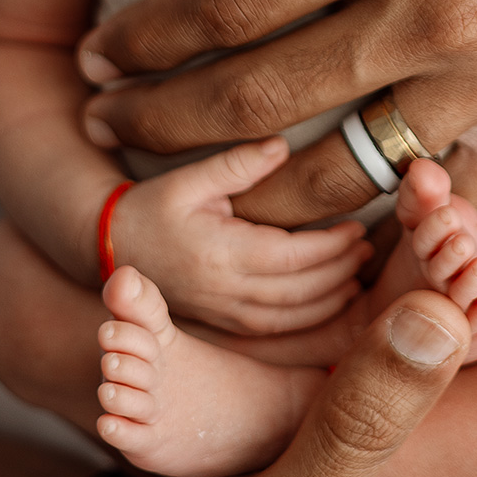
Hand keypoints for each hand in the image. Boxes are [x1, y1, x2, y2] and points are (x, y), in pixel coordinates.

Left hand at [78, 0, 476, 229]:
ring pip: (334, 177)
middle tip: (108, 126)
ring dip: (248, 196)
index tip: (101, 53)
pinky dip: (380, 231)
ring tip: (195, 197)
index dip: (148, 37)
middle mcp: (428, 13)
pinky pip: (444, 206)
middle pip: (254, 98)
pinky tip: (332, 238)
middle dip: (162, 122)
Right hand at [108, 139, 371, 332]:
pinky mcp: (224, 323)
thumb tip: (281, 146)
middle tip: (367, 248)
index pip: (293, 257)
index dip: (331, 245)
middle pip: (301, 290)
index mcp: (222, 253)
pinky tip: (329, 299)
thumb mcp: (189, 178)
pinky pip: (277, 329)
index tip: (357, 226)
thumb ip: (237, 164)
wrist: (110, 247)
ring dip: (331, 297)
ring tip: (356, 271)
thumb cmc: (151, 207)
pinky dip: (309, 318)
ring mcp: (225, 312)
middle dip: (340, 271)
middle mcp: (227, 290)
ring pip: (293, 316)